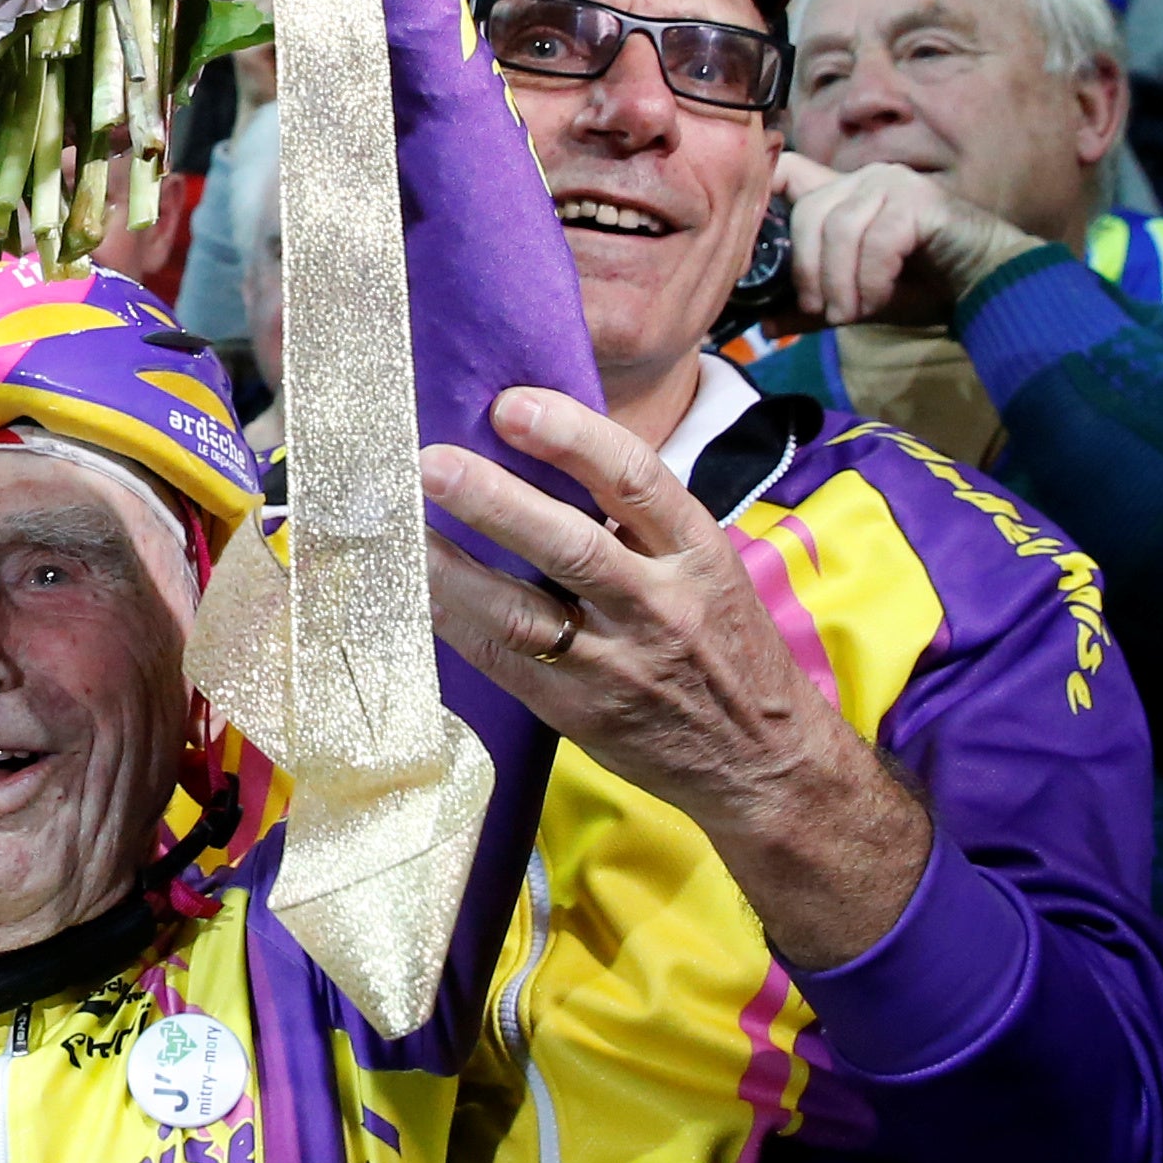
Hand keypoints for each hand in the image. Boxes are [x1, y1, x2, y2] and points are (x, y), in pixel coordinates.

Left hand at [421, 386, 928, 969]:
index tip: (511, 404)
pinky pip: (502, 660)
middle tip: (431, 462)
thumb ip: (635, 520)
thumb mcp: (703, 566)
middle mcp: (661, 603)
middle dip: (496, 499)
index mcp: (698, 550)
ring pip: (523, 610)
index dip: (572, 435)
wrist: (762, 759)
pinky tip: (410, 589)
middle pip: (572, 544)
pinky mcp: (578, 710)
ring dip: (453, 567)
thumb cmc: (718, 641)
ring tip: (400, 527)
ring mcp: (617, 662)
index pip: (636, 479)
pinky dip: (453, 622)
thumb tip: (535, 450)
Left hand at [774, 153, 1041, 327]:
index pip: (782, 170)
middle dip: (808, 271)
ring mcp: (892, 183)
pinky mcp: (919, 200)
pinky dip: (871, 279)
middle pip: (806, 212)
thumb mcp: (855, 300)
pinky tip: (879, 301)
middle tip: (821, 311)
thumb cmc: (922, 288)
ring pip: (839, 229)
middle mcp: (862, 177)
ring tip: (851, 313)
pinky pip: (876, 240)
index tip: (750, 247)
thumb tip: (765, 326)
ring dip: (840, 281)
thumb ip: (812, 306)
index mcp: (839, 192)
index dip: (757, 197)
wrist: (988, 286)